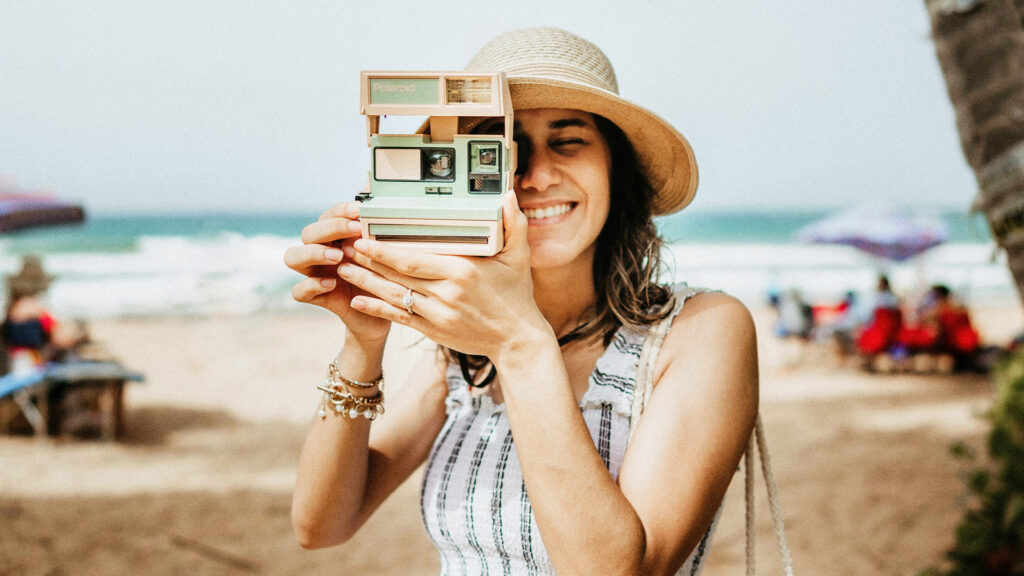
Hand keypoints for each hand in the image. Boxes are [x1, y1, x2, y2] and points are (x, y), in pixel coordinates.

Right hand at [283, 201, 390, 344]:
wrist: (391, 310)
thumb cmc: (388, 274)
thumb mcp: (388, 251)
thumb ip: (381, 226)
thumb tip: (374, 190)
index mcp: (337, 237)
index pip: (329, 216)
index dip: (340, 211)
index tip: (359, 210)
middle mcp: (321, 251)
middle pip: (308, 233)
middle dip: (330, 229)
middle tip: (355, 230)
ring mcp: (315, 273)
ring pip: (293, 257)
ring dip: (313, 253)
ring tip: (338, 257)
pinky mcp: (316, 297)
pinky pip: (299, 291)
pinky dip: (311, 285)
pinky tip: (331, 284)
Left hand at [340, 193, 550, 358]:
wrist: (517, 340)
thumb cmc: (517, 296)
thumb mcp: (519, 257)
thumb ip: (513, 224)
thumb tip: (508, 194)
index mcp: (461, 271)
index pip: (413, 258)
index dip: (385, 249)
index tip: (365, 237)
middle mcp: (445, 293)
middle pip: (397, 275)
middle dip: (368, 261)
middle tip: (345, 246)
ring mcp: (437, 314)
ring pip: (393, 296)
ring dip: (366, 283)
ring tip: (343, 269)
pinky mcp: (433, 331)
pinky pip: (399, 318)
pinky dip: (376, 309)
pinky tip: (357, 301)